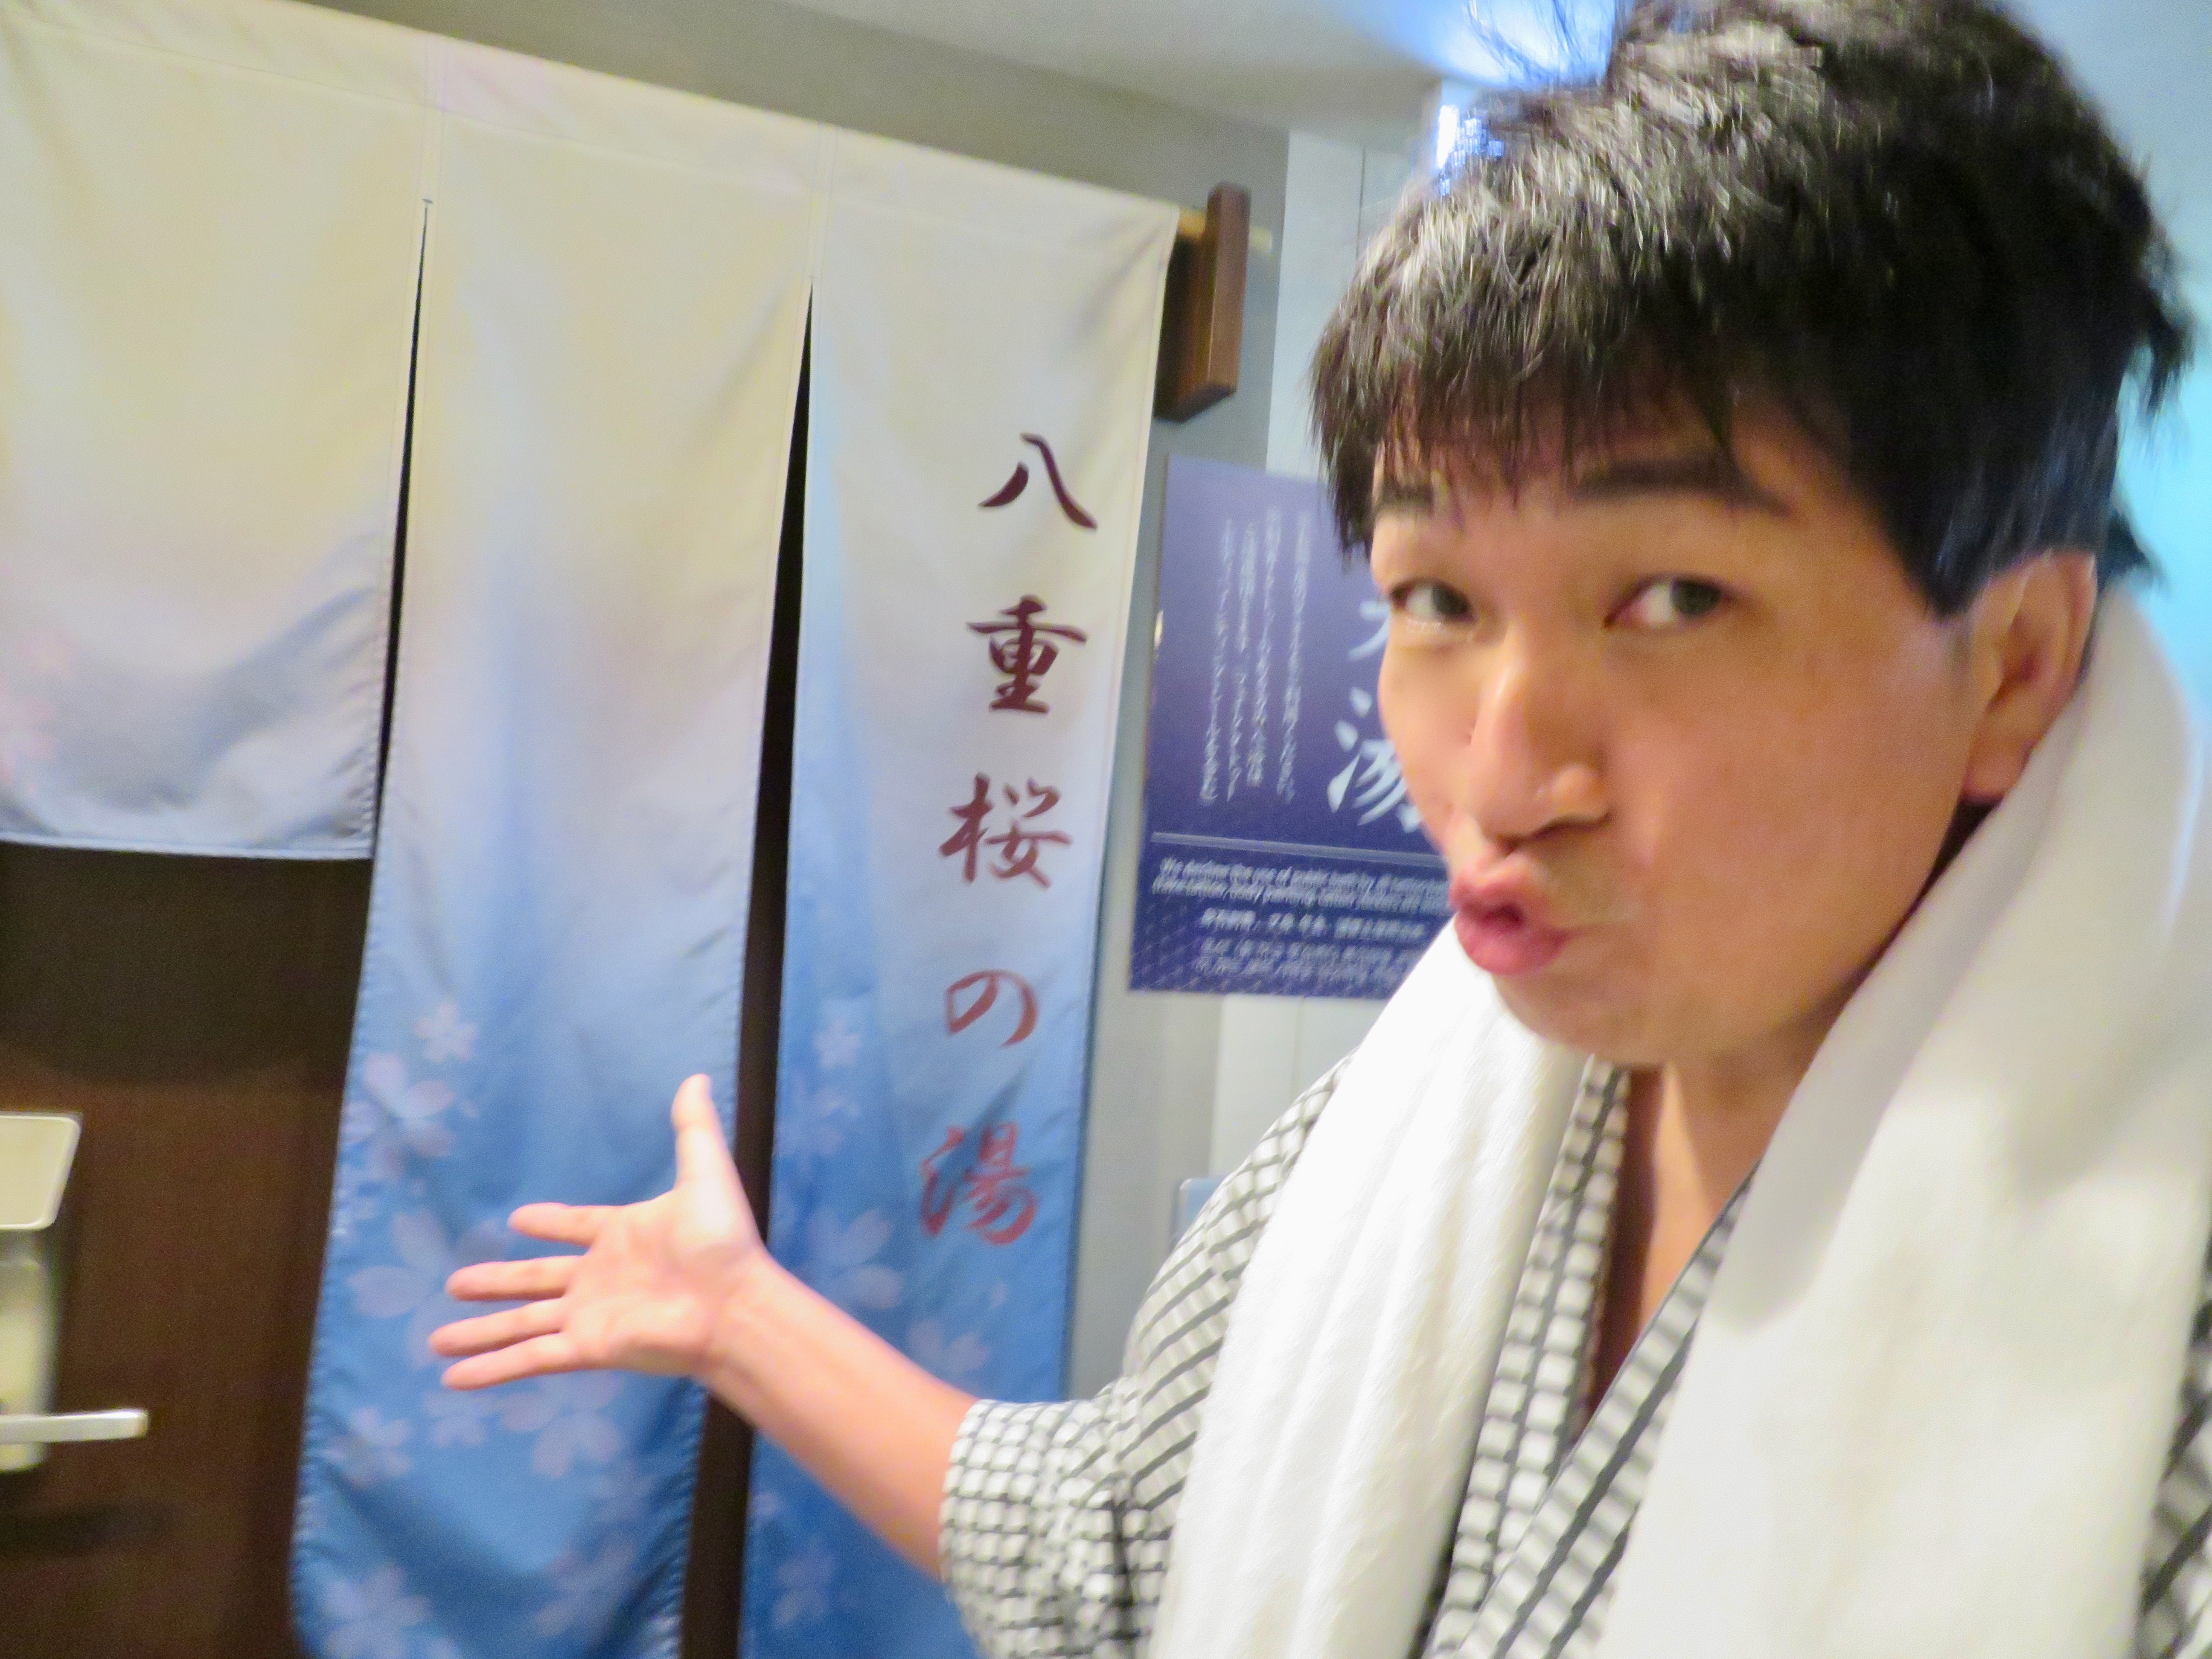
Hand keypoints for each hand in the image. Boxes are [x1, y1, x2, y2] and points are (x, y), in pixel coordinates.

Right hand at [430, 1074, 764, 1389]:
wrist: (736, 1305)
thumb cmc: (722, 1242)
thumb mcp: (705, 1174)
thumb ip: (693, 1128)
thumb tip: (696, 1076)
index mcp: (621, 1236)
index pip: (576, 1226)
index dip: (550, 1222)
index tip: (518, 1219)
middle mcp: (599, 1278)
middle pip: (532, 1280)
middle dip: (494, 1282)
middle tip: (455, 1284)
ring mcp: (589, 1315)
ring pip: (520, 1322)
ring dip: (479, 1332)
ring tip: (435, 1339)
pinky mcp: (586, 1346)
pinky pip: (528, 1357)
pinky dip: (490, 1369)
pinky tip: (452, 1379)